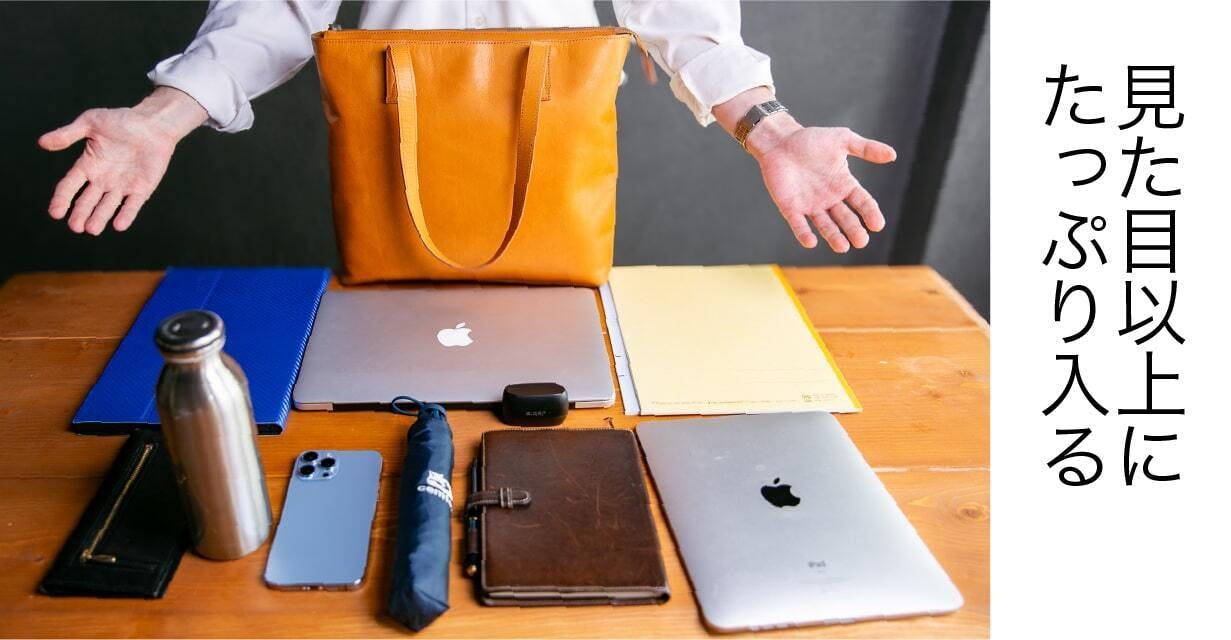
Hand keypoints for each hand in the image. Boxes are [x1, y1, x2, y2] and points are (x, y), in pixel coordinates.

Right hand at [38, 87, 205, 234]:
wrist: (154, 123)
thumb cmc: (122, 121)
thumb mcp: (91, 122)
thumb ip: (67, 134)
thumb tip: (42, 142)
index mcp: (88, 165)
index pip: (70, 186)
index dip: (62, 199)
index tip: (55, 213)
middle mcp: (103, 179)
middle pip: (88, 201)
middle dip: (81, 214)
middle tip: (75, 226)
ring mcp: (122, 186)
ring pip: (108, 206)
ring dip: (100, 218)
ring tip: (92, 229)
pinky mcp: (141, 188)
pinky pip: (132, 204)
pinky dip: (126, 214)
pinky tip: (119, 225)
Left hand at [747, 118, 896, 251]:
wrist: (780, 141)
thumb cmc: (811, 140)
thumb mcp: (842, 139)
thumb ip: (866, 148)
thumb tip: (893, 155)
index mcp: (844, 184)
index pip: (862, 202)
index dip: (870, 213)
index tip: (877, 225)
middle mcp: (830, 198)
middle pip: (846, 218)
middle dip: (853, 230)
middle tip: (861, 241)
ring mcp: (810, 205)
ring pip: (825, 225)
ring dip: (833, 236)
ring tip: (842, 247)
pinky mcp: (791, 208)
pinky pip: (799, 224)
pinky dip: (804, 233)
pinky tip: (811, 242)